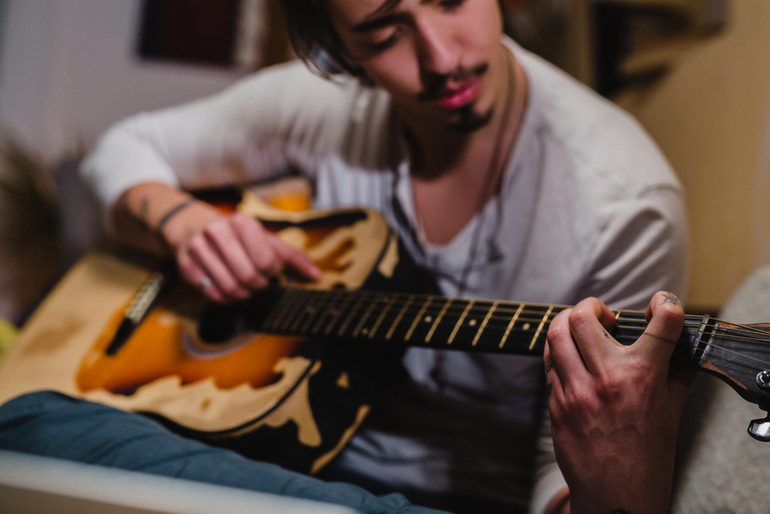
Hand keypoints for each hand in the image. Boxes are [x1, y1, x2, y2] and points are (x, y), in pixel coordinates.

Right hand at [165, 203, 320, 301]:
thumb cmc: (238, 236)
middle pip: (249, 277)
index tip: (271, 270)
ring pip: (230, 289)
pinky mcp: (186, 265)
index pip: (266, 261)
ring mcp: (199, 248)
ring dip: (243, 295)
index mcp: (243, 222)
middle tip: (259, 283)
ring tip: (246, 288)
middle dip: (259, 286)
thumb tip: (316, 276)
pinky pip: (212, 294)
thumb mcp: (266, 239)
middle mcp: (219, 232)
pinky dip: (225, 299)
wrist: (193, 226)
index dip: (273, 273)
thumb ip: (292, 258)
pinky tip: (229, 290)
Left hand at [543, 292, 693, 513]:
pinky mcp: (556, 404)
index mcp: (643, 377)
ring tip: (578, 330)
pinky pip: (549, 365)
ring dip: (566, 324)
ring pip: (555, 334)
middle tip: (601, 315)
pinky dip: (558, 355)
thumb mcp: (672, 412)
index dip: (666, 306)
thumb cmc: (649, 455)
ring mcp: (575, 391)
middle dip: (591, 306)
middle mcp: (606, 378)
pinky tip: (569, 360)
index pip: (661, 325)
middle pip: (582, 316)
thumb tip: (683, 347)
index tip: (662, 306)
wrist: (617, 496)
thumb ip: (677, 374)